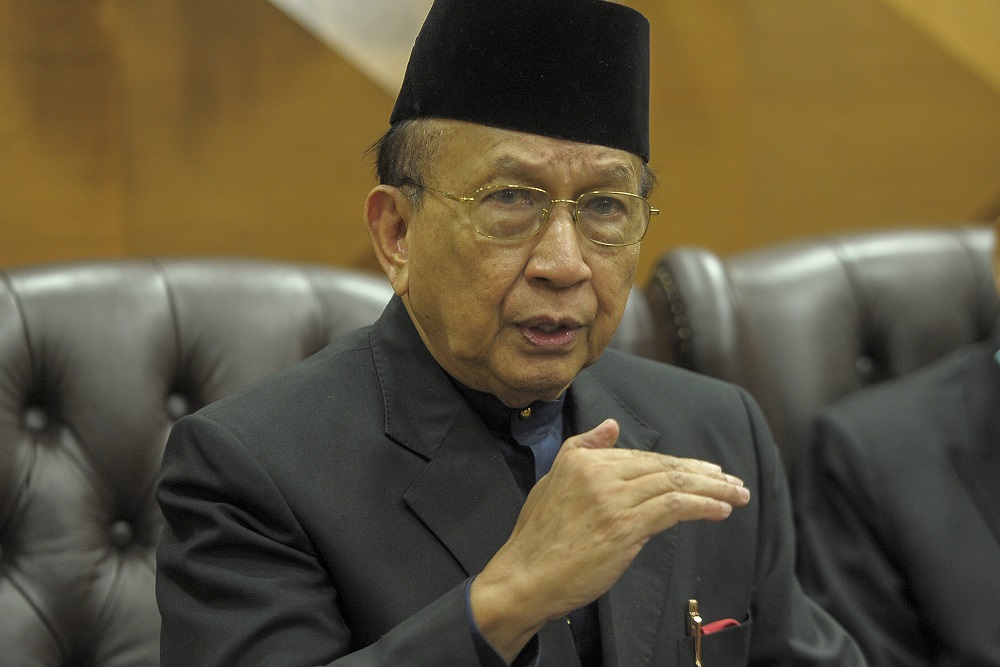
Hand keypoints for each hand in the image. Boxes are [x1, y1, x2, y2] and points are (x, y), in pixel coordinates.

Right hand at [469, 418, 749, 659]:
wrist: (525, 577)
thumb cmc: (538, 538)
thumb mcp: (553, 480)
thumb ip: (583, 449)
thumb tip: (611, 425)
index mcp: (583, 460)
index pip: (643, 457)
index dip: (679, 463)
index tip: (706, 471)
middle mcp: (599, 472)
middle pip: (664, 466)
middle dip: (704, 473)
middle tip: (732, 481)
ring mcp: (612, 499)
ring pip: (674, 484)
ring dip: (712, 488)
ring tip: (737, 495)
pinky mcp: (624, 526)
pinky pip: (674, 507)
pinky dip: (703, 505)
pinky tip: (720, 509)